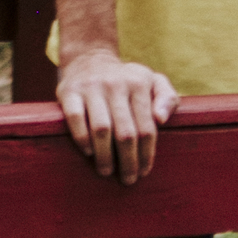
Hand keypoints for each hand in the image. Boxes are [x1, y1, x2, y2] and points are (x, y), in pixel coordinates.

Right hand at [57, 50, 178, 184]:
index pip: (147, 126)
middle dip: (129, 161)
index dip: (147, 153)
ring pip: (101, 128)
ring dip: (105, 155)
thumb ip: (167, 97)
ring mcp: (92, 87)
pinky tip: (89, 152)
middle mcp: (116, 84)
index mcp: (139, 84)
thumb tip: (162, 119)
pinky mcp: (69, 92)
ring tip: (107, 171)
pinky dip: (82, 139)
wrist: (89, 57)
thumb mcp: (152, 80)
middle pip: (126, 132)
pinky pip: (76, 119)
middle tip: (128, 179)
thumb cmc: (126, 79)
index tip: (145, 171)